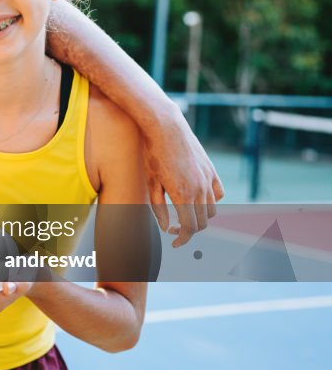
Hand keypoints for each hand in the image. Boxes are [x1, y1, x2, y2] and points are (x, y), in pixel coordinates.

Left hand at [142, 106, 224, 246]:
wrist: (165, 127)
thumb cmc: (152, 154)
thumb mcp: (151, 183)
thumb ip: (158, 208)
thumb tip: (167, 228)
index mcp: (183, 195)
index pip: (190, 228)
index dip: (183, 239)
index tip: (174, 242)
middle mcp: (200, 190)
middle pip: (203, 222)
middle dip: (189, 230)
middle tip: (174, 229)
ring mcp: (208, 180)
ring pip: (212, 210)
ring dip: (200, 218)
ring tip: (184, 215)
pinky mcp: (212, 170)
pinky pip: (218, 194)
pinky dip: (211, 202)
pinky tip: (197, 199)